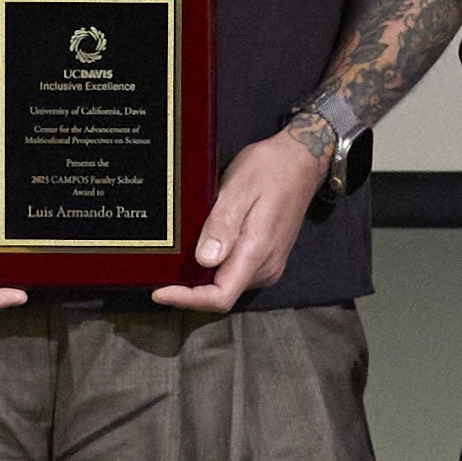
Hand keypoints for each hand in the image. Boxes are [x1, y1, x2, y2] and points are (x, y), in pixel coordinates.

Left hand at [150, 130, 333, 312]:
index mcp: (258, 252)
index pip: (221, 296)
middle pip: (222, 295)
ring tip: (176, 263)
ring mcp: (268, 265)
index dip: (188, 299)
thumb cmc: (270, 169)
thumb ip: (222, 225)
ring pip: (228, 286)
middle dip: (189, 290)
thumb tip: (205, 259)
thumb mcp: (239, 188)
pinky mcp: (267, 258)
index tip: (160, 292)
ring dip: (202, 280)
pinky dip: (214, 270)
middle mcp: (266, 267)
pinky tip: (200, 252)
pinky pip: (236, 273)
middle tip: (160, 276)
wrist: (301, 161)